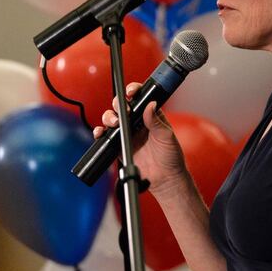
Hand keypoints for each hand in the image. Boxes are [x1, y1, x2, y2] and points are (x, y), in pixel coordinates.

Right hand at [93, 82, 188, 196]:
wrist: (165, 179)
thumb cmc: (171, 157)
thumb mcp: (166, 136)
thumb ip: (156, 121)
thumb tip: (150, 105)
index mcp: (151, 116)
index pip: (140, 98)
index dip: (133, 91)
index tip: (131, 92)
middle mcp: (138, 122)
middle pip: (122, 106)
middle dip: (118, 104)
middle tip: (121, 110)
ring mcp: (128, 133)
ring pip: (112, 118)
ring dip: (109, 117)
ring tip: (113, 123)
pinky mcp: (120, 145)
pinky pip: (106, 136)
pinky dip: (100, 132)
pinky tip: (101, 133)